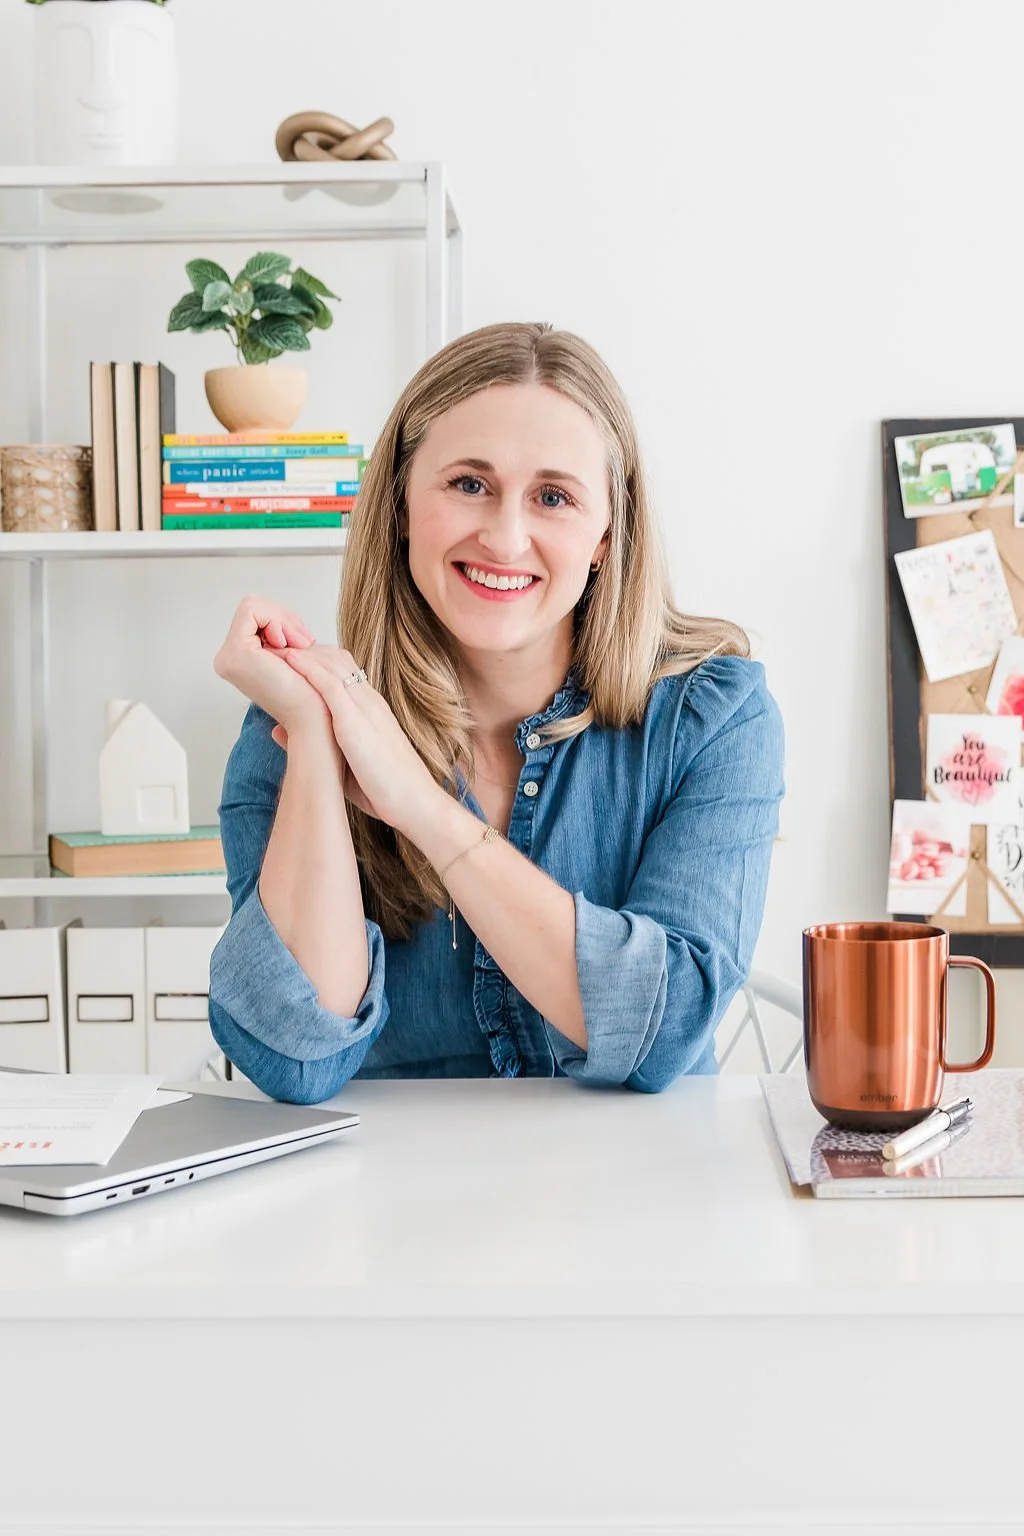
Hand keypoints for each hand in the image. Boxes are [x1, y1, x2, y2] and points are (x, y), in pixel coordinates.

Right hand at [213, 593, 329, 733]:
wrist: (316, 717)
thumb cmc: (311, 690)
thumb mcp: (292, 653)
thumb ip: (280, 634)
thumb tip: (279, 616)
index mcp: (238, 660)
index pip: (254, 615)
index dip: (283, 620)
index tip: (303, 642)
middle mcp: (227, 659)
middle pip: (252, 607)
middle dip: (283, 618)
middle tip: (304, 642)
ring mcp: (228, 657)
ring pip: (252, 605)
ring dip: (283, 620)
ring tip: (299, 645)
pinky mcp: (236, 653)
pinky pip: (252, 609)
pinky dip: (276, 620)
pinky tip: (288, 645)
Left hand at [274, 644, 443, 833]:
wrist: (415, 802)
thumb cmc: (387, 791)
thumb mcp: (347, 765)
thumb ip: (317, 744)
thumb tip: (277, 730)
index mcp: (372, 711)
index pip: (344, 673)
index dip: (318, 662)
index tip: (292, 660)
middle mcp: (370, 702)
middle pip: (337, 661)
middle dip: (306, 650)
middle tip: (278, 644)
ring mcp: (365, 708)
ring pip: (331, 666)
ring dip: (302, 653)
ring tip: (275, 644)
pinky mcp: (355, 720)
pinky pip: (329, 684)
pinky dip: (307, 669)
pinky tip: (289, 660)